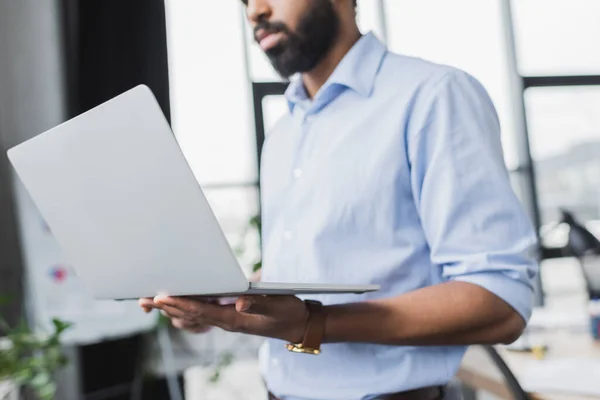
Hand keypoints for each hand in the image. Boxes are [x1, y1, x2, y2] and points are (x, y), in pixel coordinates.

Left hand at [139, 294, 308, 341]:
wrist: (298, 324)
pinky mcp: (230, 316)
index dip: (181, 304)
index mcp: (235, 318)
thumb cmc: (289, 314)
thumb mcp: (278, 305)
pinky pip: (202, 314)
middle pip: (191, 315)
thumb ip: (260, 302)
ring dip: (173, 309)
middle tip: (145, 299)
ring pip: (193, 316)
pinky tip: (179, 304)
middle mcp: (227, 321)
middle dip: (168, 307)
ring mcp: (227, 319)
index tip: (161, 297)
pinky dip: (186, 309)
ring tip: (154, 301)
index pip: (201, 311)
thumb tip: (239, 300)